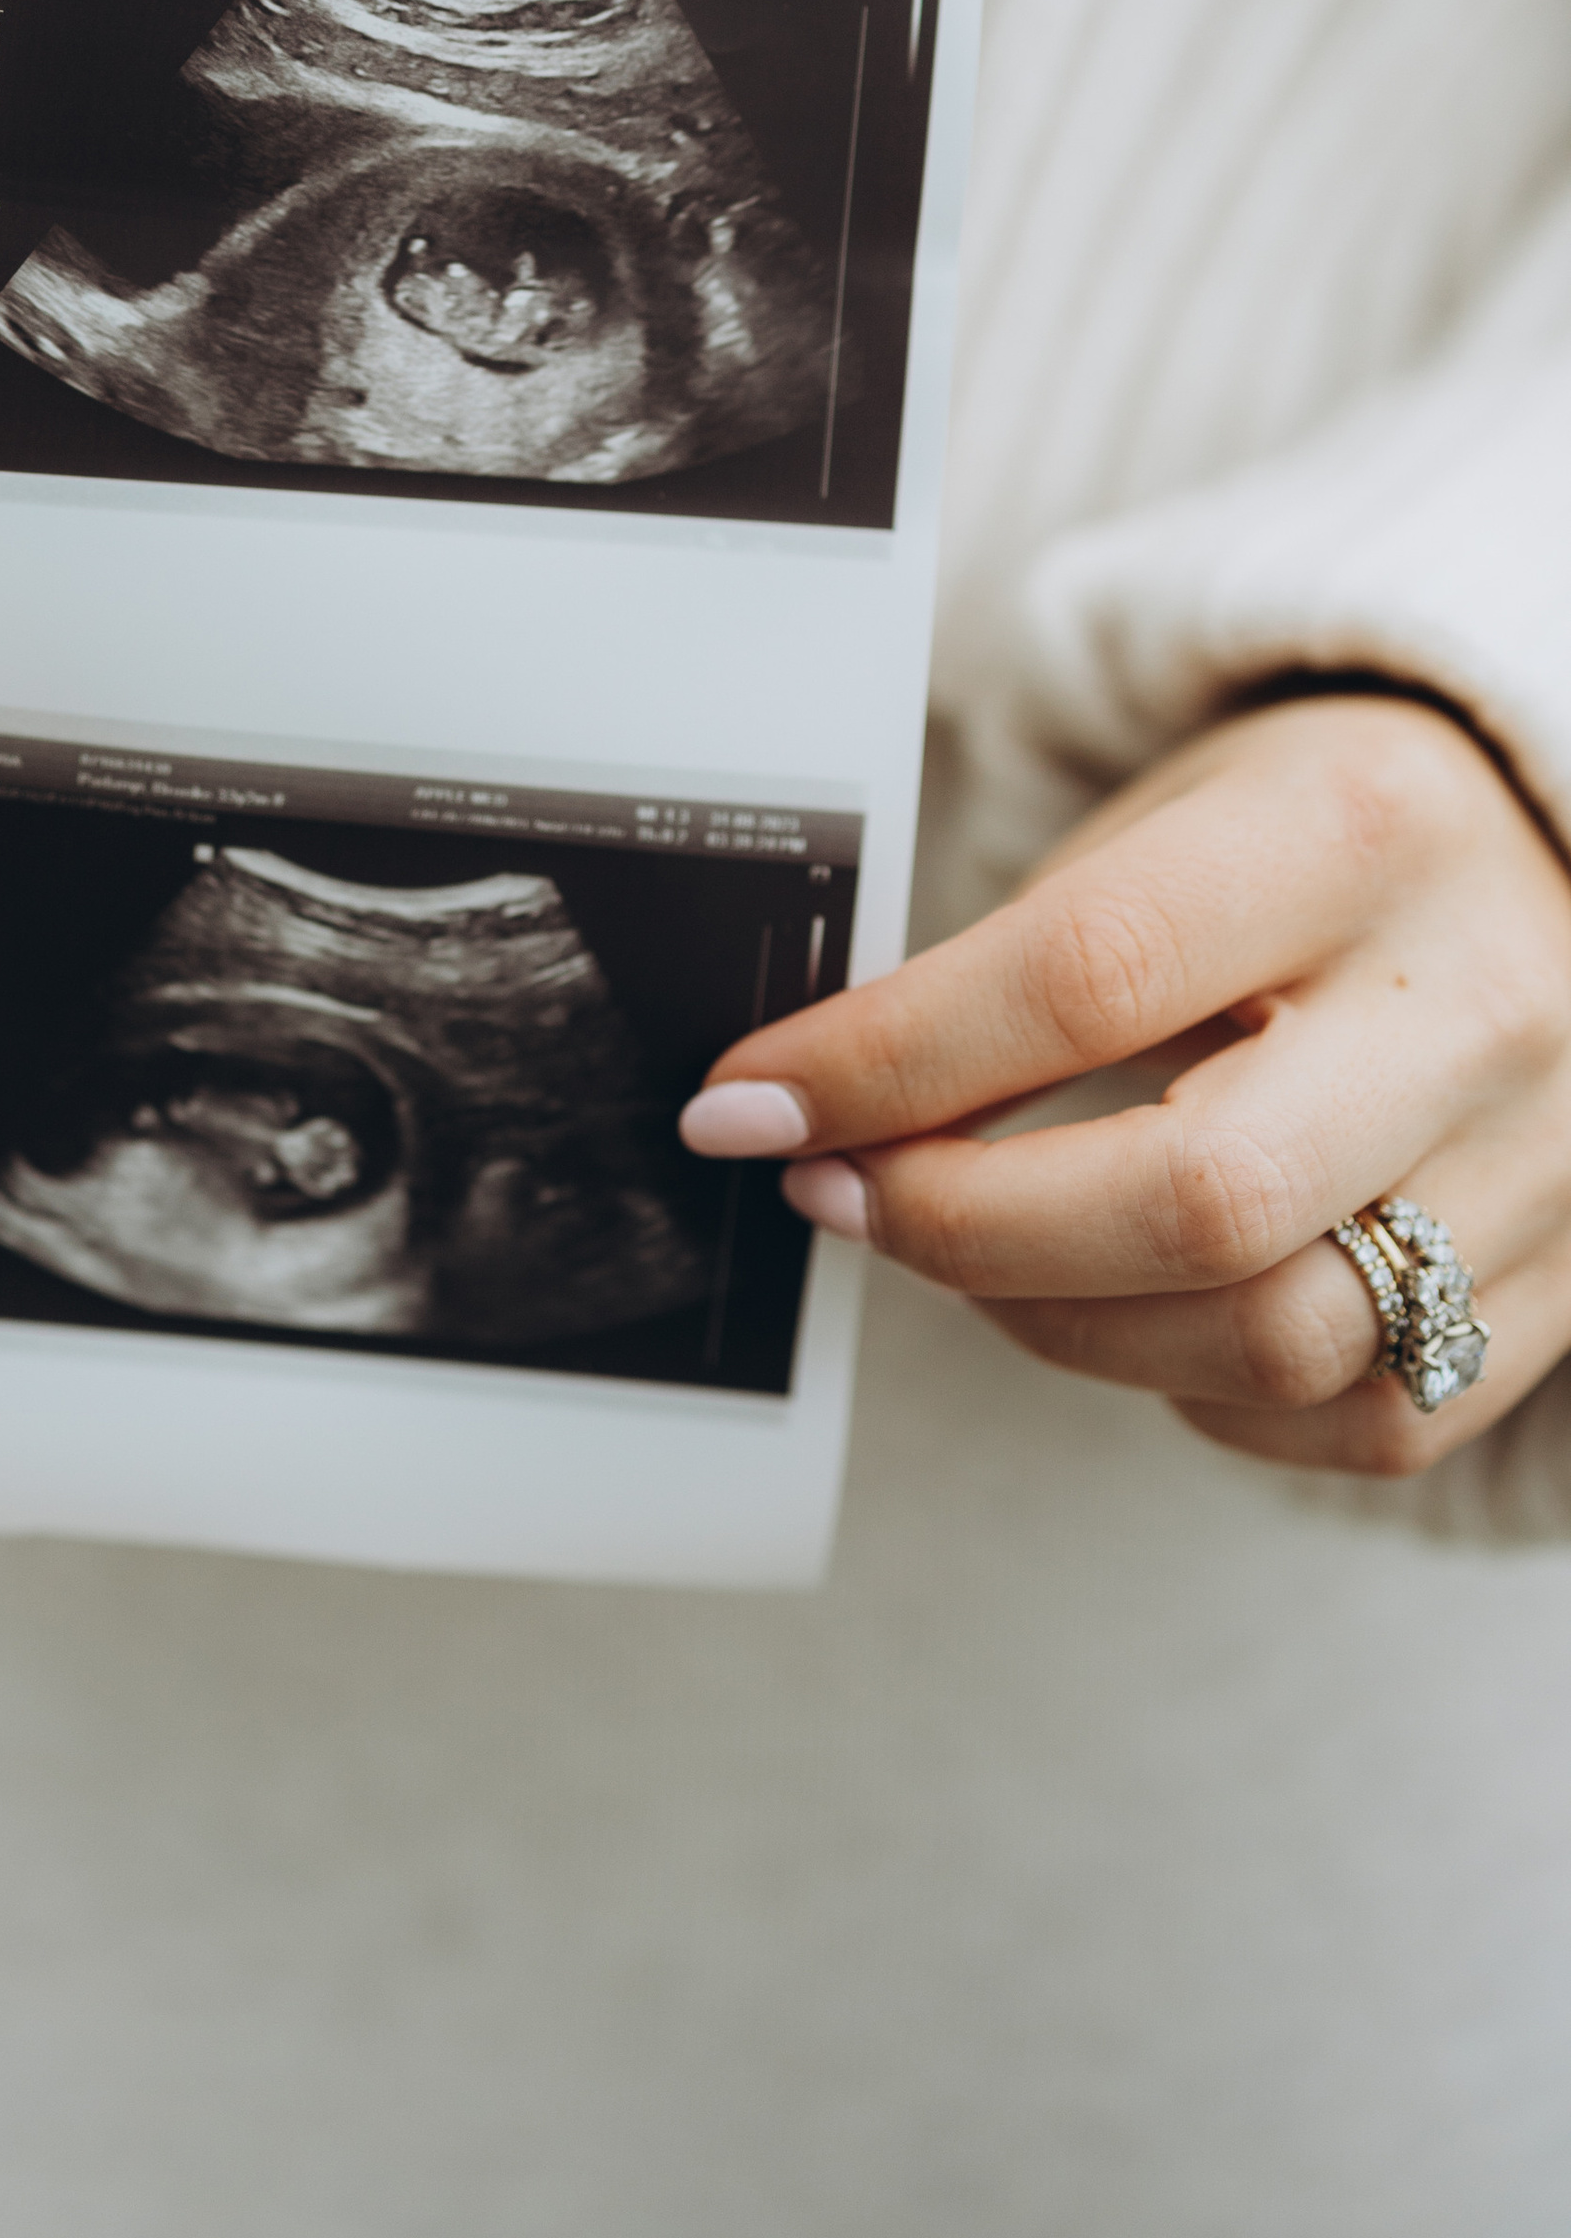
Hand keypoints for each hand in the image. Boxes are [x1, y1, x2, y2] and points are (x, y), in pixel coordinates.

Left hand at [680, 694, 1570, 1474]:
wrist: (1552, 856)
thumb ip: (1021, 956)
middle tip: (843, 1194)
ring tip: (972, 1247)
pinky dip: (1204, 1392)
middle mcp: (1475, 1007)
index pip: (1084, 978)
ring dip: (1061, 1325)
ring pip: (1273, 1340)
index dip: (886, 1064)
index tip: (749, 1105)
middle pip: (1194, 1200)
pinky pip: (1362, 1419)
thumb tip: (814, 1100)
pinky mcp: (1569, 1288)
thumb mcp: (1177, 818)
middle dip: (965, 1227)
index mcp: (1353, 838)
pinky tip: (1133, 1305)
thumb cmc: (1320, 836)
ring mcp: (1544, 1163)